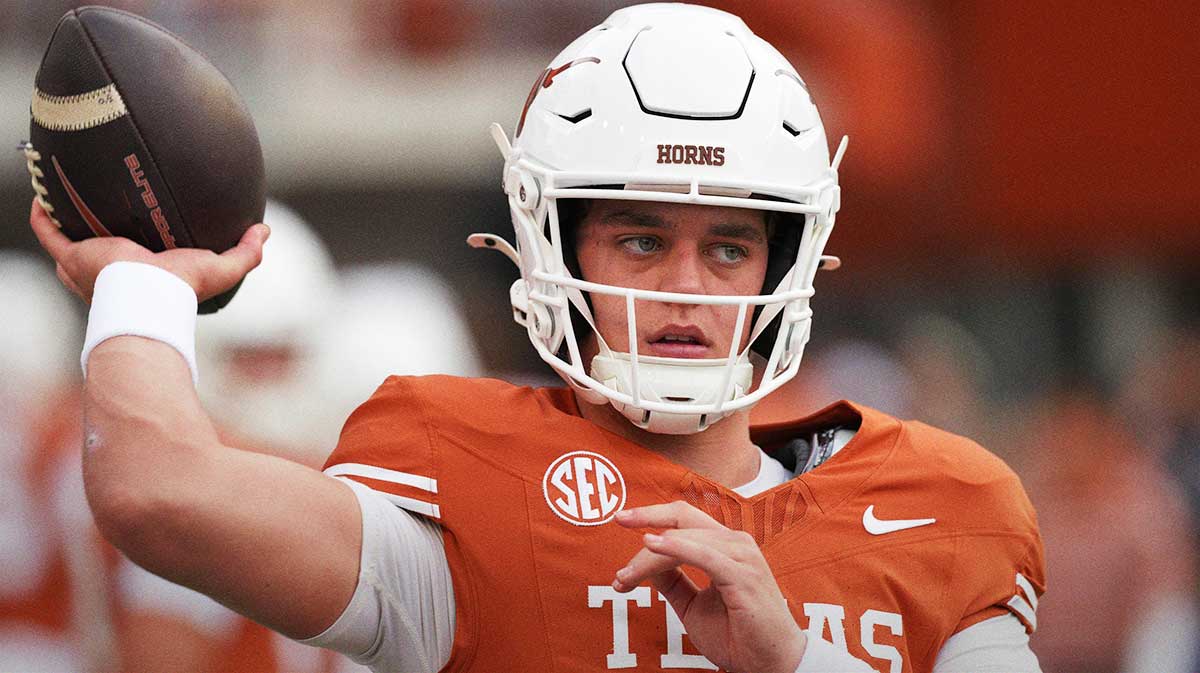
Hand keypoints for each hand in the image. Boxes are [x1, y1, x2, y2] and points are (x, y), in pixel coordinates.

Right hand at [29, 199, 268, 302]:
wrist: (148, 294)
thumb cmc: (183, 287)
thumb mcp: (222, 268)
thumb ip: (246, 253)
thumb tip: (265, 231)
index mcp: (145, 272)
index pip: (140, 256)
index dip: (139, 240)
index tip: (144, 216)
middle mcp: (114, 271)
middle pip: (101, 248)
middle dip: (98, 230)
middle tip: (101, 202)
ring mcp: (89, 264)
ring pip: (71, 241)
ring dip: (67, 222)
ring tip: (67, 197)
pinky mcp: (73, 256)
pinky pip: (49, 234)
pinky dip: (43, 216)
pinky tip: (42, 197)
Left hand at [613, 501, 806, 672]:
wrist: (770, 665)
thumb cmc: (738, 636)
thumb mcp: (692, 604)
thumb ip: (672, 580)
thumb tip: (644, 559)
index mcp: (725, 546)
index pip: (683, 521)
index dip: (651, 521)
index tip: (622, 528)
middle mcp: (735, 544)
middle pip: (683, 517)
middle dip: (647, 516)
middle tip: (618, 520)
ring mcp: (742, 556)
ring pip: (684, 539)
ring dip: (648, 556)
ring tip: (625, 576)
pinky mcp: (743, 575)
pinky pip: (703, 554)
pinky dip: (675, 547)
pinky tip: (651, 546)